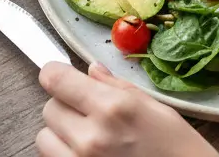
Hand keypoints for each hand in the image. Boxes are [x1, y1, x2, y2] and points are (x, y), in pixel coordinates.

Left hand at [37, 61, 218, 156]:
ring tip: (87, 135)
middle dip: (65, 104)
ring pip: (44, 137)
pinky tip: (86, 152)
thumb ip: (116, 86)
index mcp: (113, 107)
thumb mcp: (153, 106)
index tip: (59, 73)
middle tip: (87, 109)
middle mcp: (91, 136)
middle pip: (49, 107)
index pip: (56, 80)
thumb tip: (90, 70)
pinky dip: (62, 152)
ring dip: (60, 132)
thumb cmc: (174, 144)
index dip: (54, 73)